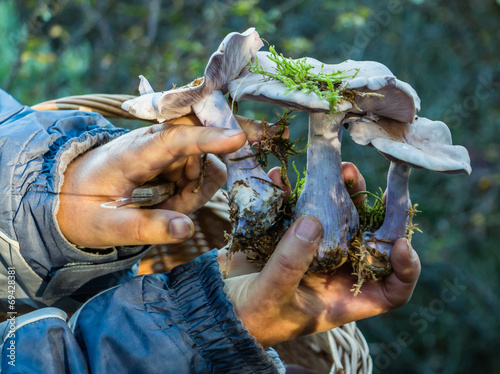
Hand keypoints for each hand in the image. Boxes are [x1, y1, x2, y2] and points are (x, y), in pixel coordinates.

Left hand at [57, 115, 274, 247]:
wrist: (68, 195)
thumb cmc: (82, 208)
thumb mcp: (107, 227)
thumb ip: (147, 228)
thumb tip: (186, 229)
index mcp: (131, 153)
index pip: (175, 139)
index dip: (208, 137)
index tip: (240, 137)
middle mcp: (152, 144)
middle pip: (202, 136)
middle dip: (230, 141)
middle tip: (267, 137)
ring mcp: (163, 151)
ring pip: (204, 161)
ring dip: (201, 186)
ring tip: (172, 208)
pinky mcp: (170, 160)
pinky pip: (198, 172)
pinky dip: (196, 189)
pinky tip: (175, 204)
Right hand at [221, 164, 420, 347]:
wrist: (220, 302)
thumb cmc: (250, 315)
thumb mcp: (272, 296)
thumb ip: (290, 264)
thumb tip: (313, 222)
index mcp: (343, 297)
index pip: (392, 290)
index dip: (405, 268)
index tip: (399, 244)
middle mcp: (336, 271)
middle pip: (368, 240)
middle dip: (372, 209)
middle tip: (359, 180)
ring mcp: (315, 250)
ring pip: (340, 217)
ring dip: (340, 191)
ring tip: (338, 168)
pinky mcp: (291, 233)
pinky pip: (300, 207)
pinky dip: (292, 189)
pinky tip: (280, 176)